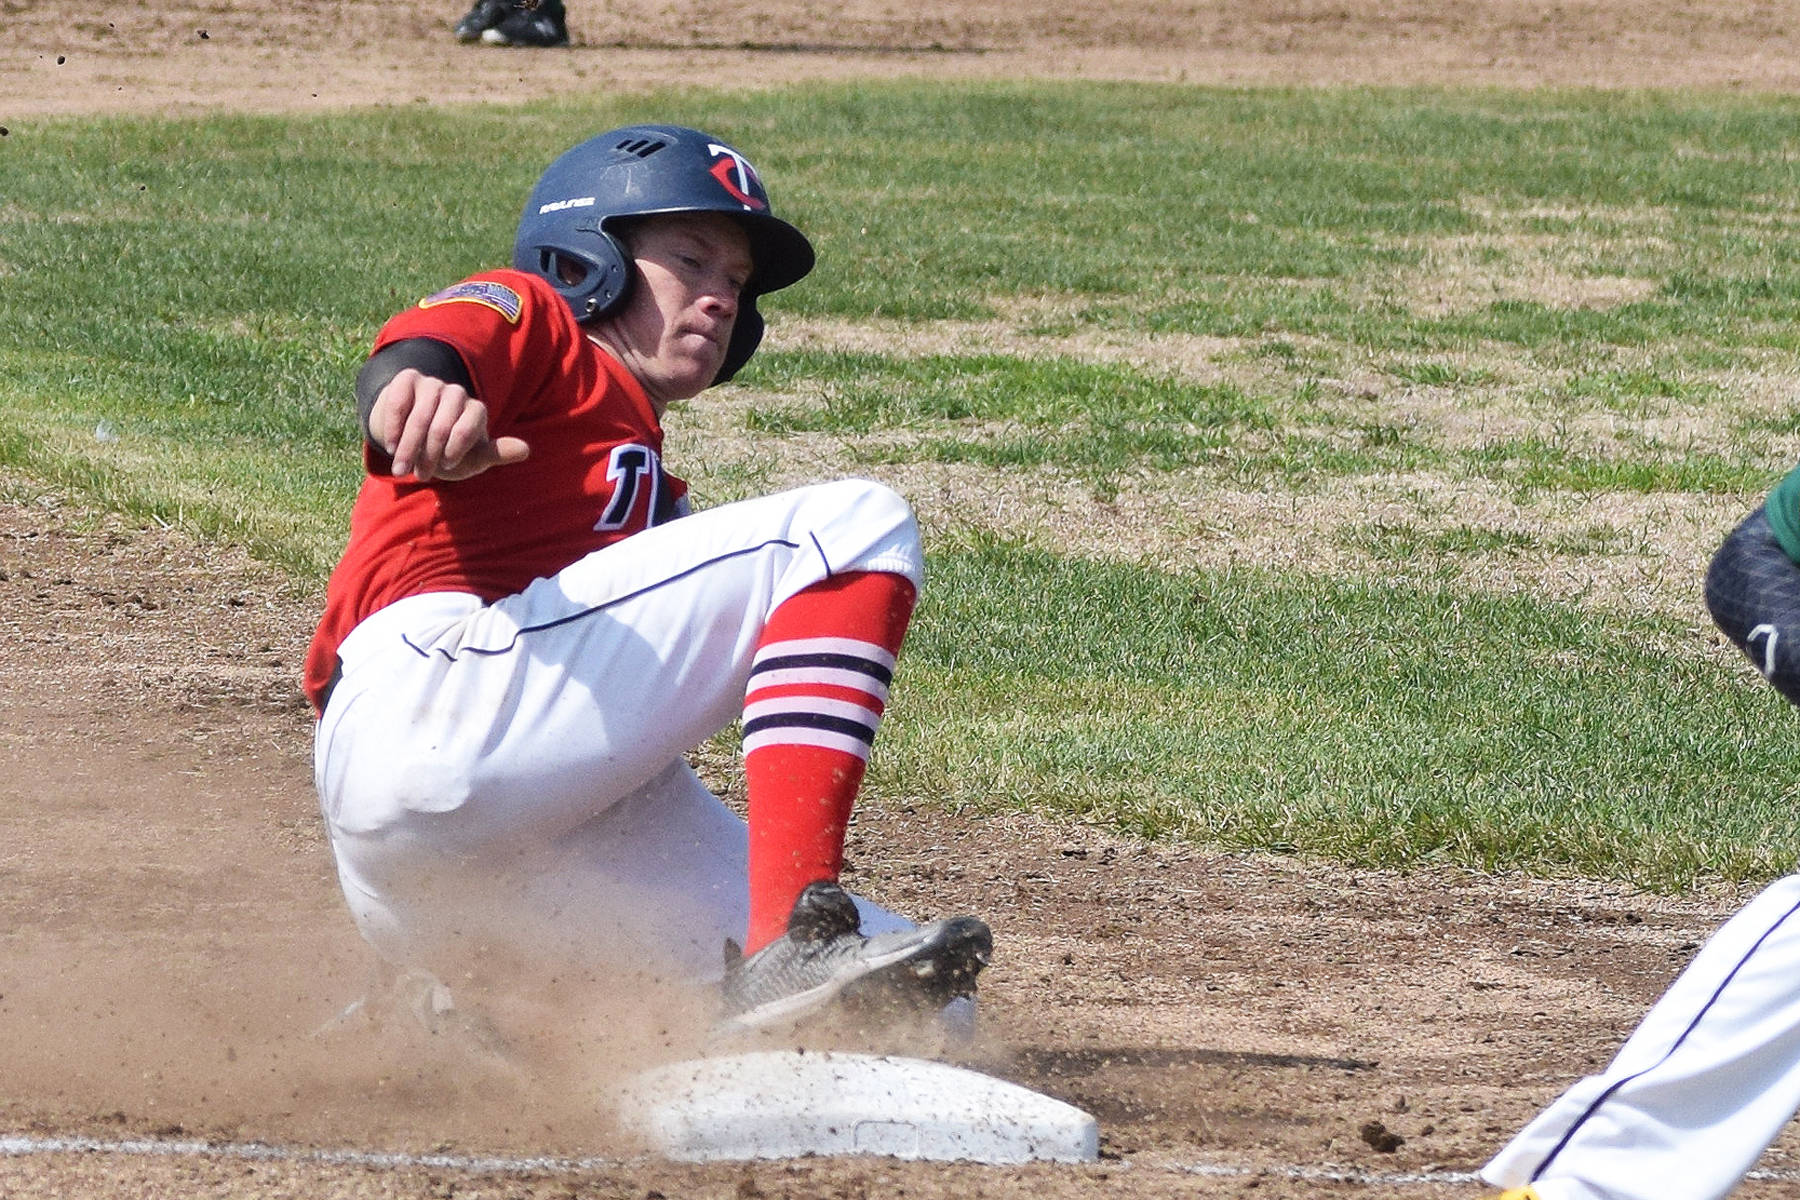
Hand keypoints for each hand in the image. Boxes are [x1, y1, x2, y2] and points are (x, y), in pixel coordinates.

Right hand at [369, 368, 530, 481]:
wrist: (415, 439)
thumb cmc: (449, 453)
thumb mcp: (472, 459)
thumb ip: (496, 454)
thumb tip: (526, 450)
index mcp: (476, 410)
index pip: (468, 427)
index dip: (455, 450)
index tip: (448, 467)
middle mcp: (457, 393)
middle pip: (441, 425)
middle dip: (429, 455)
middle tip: (421, 475)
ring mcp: (432, 384)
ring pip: (419, 416)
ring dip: (408, 447)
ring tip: (401, 469)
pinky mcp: (407, 380)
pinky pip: (399, 402)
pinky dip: (393, 428)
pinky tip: (391, 447)